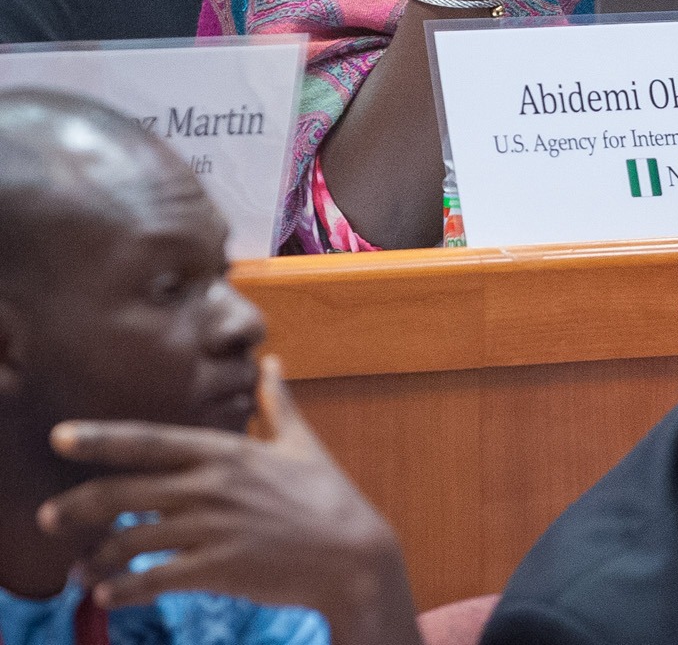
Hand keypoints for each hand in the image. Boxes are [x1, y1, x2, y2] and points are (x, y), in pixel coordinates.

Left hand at [38, 358, 420, 644]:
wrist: (352, 553)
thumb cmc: (327, 496)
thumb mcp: (301, 442)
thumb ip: (277, 403)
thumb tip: (271, 361)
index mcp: (226, 453)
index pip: (150, 441)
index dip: (101, 439)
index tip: (60, 437)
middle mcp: (211, 487)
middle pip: (125, 492)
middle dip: (78, 505)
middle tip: (46, 517)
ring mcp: (213, 528)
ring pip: (133, 540)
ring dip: (99, 558)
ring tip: (82, 569)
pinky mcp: (217, 568)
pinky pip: (156, 579)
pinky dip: (126, 589)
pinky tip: (109, 595)